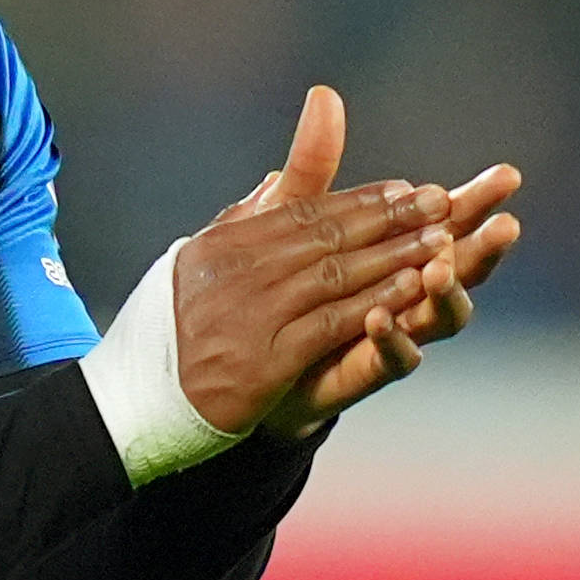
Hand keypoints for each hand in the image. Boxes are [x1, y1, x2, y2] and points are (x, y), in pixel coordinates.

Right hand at [170, 174, 453, 434]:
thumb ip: (244, 221)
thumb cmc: (172, 329)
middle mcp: (240, 270)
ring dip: (394, 255)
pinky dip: (375, 303)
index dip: (361, 200)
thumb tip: (276, 180)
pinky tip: (411, 290)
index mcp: (228, 243)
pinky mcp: (265, 359)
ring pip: (338, 274)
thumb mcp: (199, 261)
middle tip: (440, 203)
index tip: (405, 189)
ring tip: (441, 241)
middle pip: (330, 236)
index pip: (306, 212)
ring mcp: (252, 312)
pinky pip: (331, 322)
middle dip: (391, 218)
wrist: (138, 399)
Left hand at [216, 87, 520, 438]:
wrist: (246, 355)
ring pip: (438, 317)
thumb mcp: (292, 214)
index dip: (477, 200)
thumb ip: (315, 164)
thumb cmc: (281, 278)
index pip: (448, 220)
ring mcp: (392, 333)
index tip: (507, 175)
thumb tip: (324, 94)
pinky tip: (382, 317)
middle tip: (506, 225)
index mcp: (399, 250)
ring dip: (445, 293)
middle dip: (484, 247)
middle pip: (461, 268)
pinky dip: (392, 340)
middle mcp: (407, 292)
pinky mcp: (361, 371)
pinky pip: (388, 361)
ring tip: (441, 267)